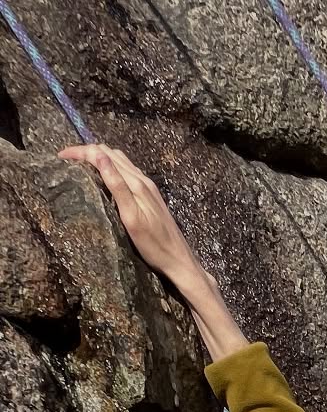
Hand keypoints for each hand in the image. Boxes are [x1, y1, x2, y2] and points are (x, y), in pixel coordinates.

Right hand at [57, 145, 203, 291]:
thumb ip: (117, 186)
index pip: (103, 155)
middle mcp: (142, 179)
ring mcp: (148, 186)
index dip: (80, 152)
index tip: (61, 157)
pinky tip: (103, 176)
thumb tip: (99, 157)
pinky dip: (110, 166)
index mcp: (136, 183)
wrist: (179, 260)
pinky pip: (127, 171)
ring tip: (80, 165)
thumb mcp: (131, 218)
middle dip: (86, 151)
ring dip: (97, 156)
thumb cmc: (155, 246)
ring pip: (119, 160)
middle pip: (110, 153)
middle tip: (66, 160)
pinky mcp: (150, 195)